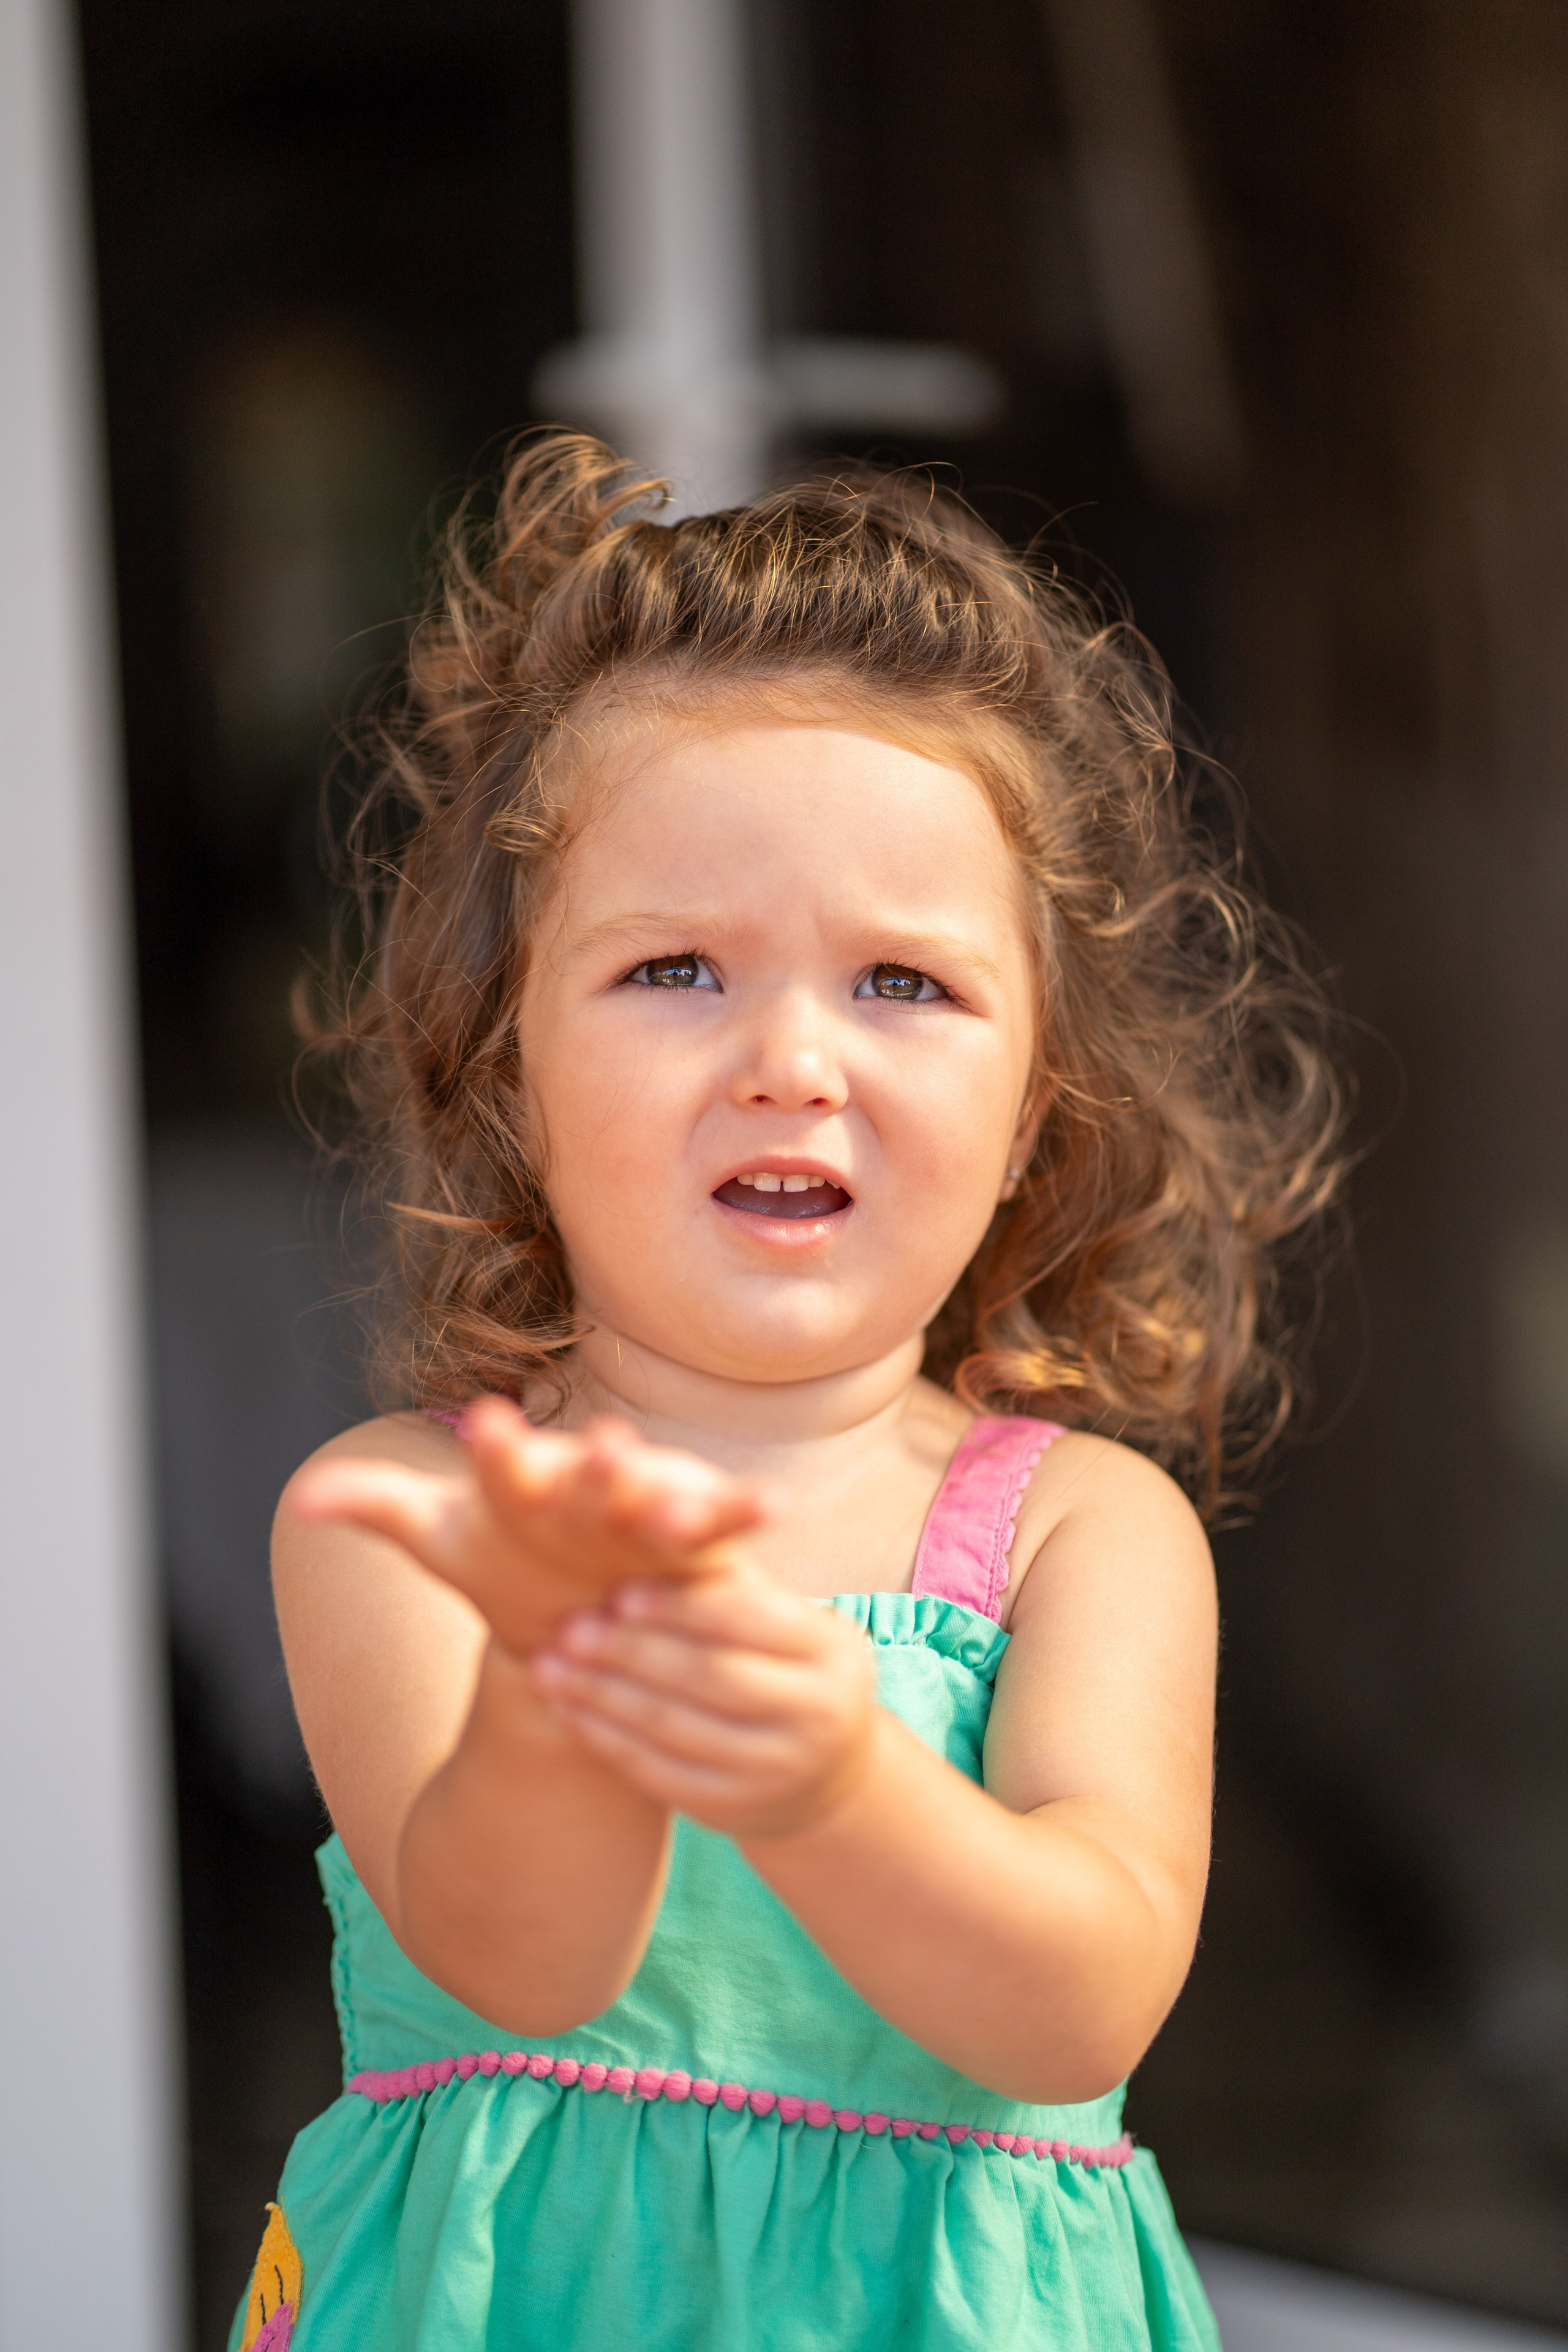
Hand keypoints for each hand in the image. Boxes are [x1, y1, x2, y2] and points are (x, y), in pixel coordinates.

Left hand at [288, 1396, 773, 1656]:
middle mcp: (585, 1485)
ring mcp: (641, 1504)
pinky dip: (744, 1512)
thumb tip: (300, 1500)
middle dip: (598, 1464)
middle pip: (589, 1474)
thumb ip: (380, 1508)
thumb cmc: (506, 1553)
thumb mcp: (440, 1538)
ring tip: (683, 1502)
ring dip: (673, 1495)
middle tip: (603, 1444)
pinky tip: (773, 1511)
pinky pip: (721, 1521)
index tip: (486, 1416)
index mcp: (523, 1483)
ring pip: (659, 1496)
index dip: (496, 1444)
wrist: (573, 1594)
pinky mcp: (691, 1533)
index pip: (503, 1462)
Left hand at [531, 1570, 879, 1838]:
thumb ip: (724, 1580)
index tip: (620, 1591)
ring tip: (549, 1666)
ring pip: (675, 1729)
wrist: (825, 1768)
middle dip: (630, 1652)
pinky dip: (607, 1740)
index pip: (748, 1620)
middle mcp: (817, 1713)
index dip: (679, 1606)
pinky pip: (659, 1774)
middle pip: (708, 1677)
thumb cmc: (783, 1663)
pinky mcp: (736, 1811)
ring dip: (602, 1695)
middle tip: (569, 1627)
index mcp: (831, 1650)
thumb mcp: (779, 1618)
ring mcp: (778, 1770)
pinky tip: (569, 1710)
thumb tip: (651, 1514)